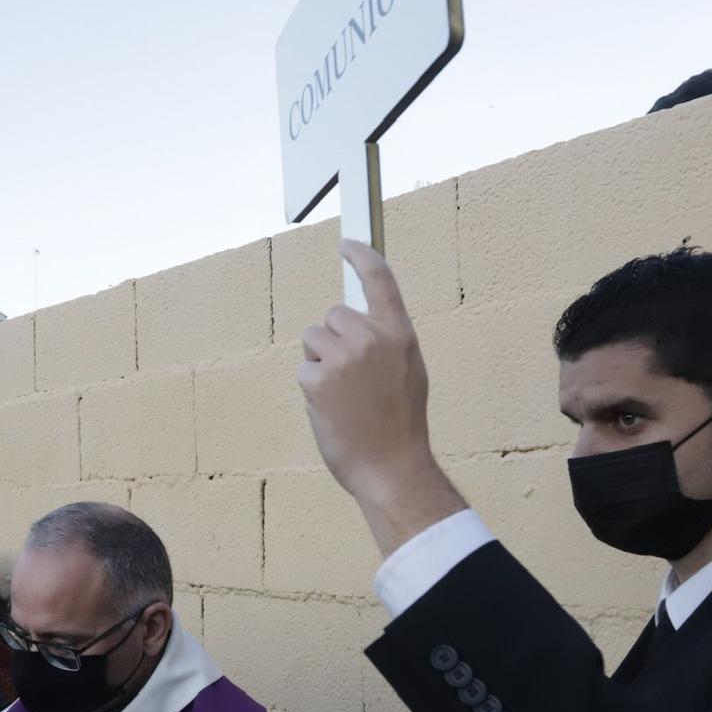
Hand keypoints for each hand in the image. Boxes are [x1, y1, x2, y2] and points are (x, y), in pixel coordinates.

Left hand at [299, 240, 466, 556]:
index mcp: (400, 335)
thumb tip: (361, 321)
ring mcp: (343, 358)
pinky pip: (304, 368)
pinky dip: (312, 387)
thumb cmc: (399, 425)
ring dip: (320, 361)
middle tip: (351, 377)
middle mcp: (372, 339)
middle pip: (334, 315)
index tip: (348, 244)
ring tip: (343, 395)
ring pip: (313, 339)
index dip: (362, 256)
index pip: (380, 280)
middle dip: (335, 339)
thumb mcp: (408, 372)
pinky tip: (332, 409)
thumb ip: (387, 341)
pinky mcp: (317, 379)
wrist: (390, 466)